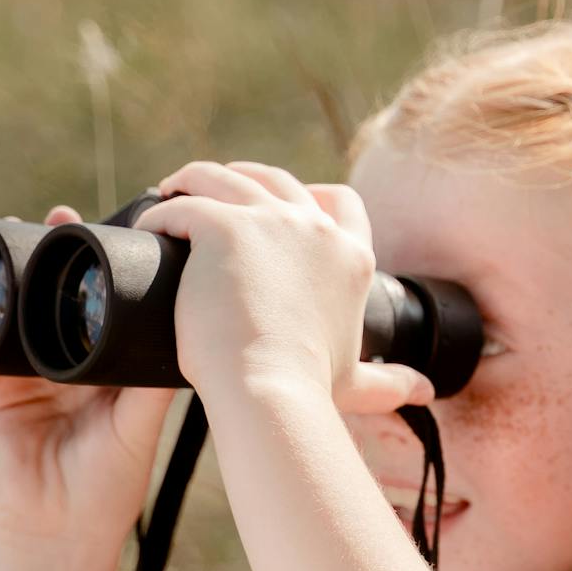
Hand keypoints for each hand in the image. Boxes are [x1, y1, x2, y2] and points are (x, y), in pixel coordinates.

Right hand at [0, 207, 175, 554]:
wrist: (60, 528)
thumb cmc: (110, 483)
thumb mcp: (141, 422)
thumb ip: (155, 379)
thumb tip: (188, 326)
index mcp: (102, 365)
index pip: (101, 303)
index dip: (106, 267)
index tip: (118, 232)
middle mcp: (61, 359)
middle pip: (53, 294)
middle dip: (56, 253)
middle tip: (64, 216)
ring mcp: (20, 369)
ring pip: (13, 306)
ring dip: (15, 266)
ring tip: (24, 226)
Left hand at [142, 163, 434, 418]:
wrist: (270, 392)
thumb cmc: (309, 391)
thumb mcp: (356, 380)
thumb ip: (391, 383)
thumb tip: (426, 392)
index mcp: (351, 256)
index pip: (340, 202)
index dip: (307, 197)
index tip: (273, 208)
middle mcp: (317, 228)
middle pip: (277, 179)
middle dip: (243, 178)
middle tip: (209, 196)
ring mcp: (270, 221)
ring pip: (223, 177)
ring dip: (193, 182)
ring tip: (167, 198)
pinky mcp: (221, 226)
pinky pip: (182, 203)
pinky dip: (160, 214)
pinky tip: (145, 228)